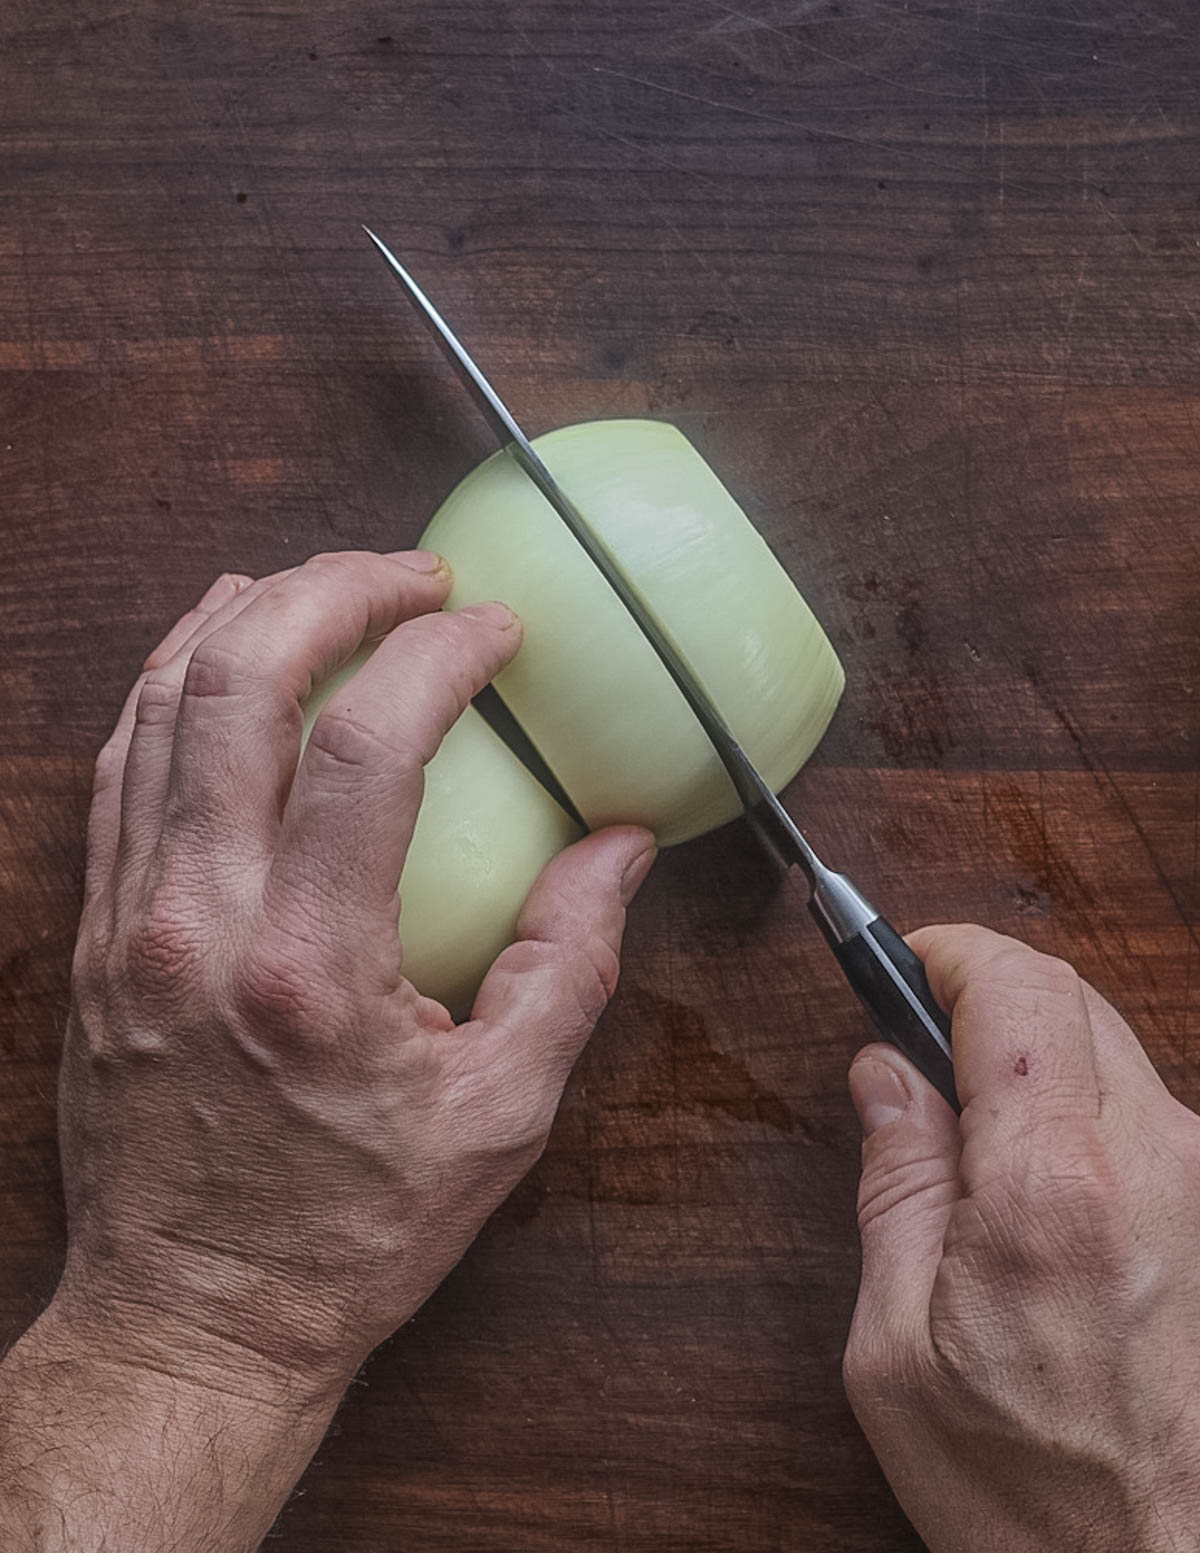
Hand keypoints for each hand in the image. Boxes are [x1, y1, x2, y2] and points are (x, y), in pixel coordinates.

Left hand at [0, 554, 653, 1550]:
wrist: (194, 1315)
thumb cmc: (350, 1233)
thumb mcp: (499, 1118)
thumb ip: (570, 966)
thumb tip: (619, 845)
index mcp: (309, 970)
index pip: (367, 747)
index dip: (439, 656)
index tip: (495, 629)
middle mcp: (197, 924)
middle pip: (237, 682)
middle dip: (332, 590)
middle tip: (411, 576)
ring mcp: (128, 921)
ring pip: (156, 702)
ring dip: (244, 615)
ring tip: (323, 584)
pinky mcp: (94, 931)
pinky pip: (117, 764)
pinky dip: (169, 681)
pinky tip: (221, 651)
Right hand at [843, 925, 1199, 1552]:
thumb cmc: (1024, 1492)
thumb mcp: (896, 1349)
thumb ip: (895, 1183)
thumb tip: (884, 1075)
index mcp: (1052, 1189)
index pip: (1017, 988)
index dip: (949, 952)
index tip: (902, 960)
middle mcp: (1153, 1164)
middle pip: (1068, 998)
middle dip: (985, 997)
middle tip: (918, 1047)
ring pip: (1109, 1047)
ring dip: (1033, 1054)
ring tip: (971, 1133)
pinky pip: (1140, 1108)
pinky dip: (1076, 1103)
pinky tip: (1032, 1177)